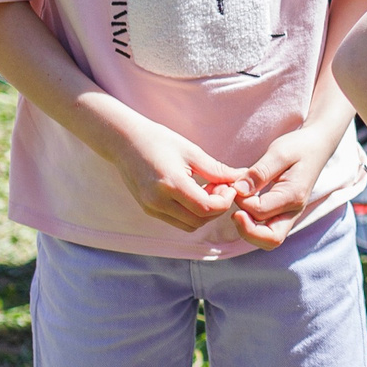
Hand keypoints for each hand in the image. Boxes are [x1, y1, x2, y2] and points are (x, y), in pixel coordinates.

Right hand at [108, 120, 246, 231]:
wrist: (124, 142)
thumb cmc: (159, 141)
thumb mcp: (192, 152)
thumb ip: (217, 170)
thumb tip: (242, 178)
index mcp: (170, 184)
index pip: (206, 208)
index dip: (225, 201)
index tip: (230, 185)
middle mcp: (158, 201)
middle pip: (200, 220)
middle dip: (218, 207)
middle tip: (221, 186)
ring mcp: (151, 208)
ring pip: (190, 225)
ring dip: (206, 213)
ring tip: (208, 189)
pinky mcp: (149, 210)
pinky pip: (178, 221)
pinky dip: (192, 213)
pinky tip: (195, 193)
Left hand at [231, 119, 348, 248]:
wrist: (317, 146)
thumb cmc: (299, 146)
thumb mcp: (278, 152)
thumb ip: (259, 173)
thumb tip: (238, 191)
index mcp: (293, 196)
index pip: (260, 211)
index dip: (241, 201)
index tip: (235, 184)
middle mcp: (294, 210)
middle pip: (270, 240)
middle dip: (246, 230)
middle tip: (234, 212)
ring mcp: (290, 214)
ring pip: (268, 239)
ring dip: (249, 230)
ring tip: (238, 210)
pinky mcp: (285, 213)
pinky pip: (268, 230)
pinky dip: (253, 225)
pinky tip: (245, 207)